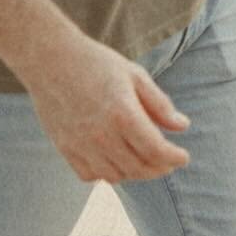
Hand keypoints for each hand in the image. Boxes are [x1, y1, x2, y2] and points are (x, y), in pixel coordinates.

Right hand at [20, 33, 191, 182]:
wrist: (51, 59)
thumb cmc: (97, 63)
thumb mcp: (135, 75)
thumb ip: (159, 104)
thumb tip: (183, 126)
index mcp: (123, 114)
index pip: (156, 150)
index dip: (174, 158)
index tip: (184, 157)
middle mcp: (101, 135)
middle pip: (138, 167)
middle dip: (160, 168)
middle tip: (169, 161)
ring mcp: (81, 145)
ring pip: (115, 176)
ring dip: (135, 173)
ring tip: (146, 161)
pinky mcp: (64, 148)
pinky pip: (90, 175)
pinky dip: (107, 174)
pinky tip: (117, 161)